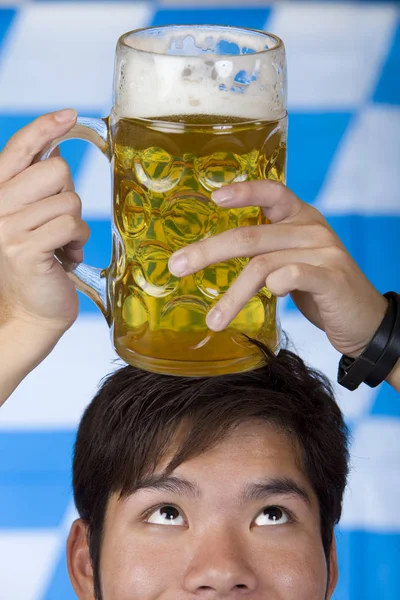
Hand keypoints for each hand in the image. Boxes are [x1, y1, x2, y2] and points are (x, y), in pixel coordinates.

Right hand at [0, 109, 88, 337]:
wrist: (31, 310)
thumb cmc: (39, 262)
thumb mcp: (34, 218)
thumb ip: (38, 185)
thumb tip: (56, 145)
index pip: (20, 149)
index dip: (45, 127)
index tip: (69, 114)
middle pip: (56, 170)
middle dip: (70, 195)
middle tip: (60, 222)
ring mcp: (7, 227)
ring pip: (69, 200)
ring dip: (77, 225)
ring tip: (63, 244)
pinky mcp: (25, 249)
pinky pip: (71, 225)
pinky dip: (78, 242)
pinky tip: (67, 257)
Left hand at [168, 180, 387, 358]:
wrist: (367, 320)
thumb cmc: (322, 290)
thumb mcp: (293, 261)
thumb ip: (266, 251)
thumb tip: (217, 253)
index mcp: (300, 218)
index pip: (272, 191)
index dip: (243, 191)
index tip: (214, 197)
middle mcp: (311, 228)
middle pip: (251, 236)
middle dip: (208, 252)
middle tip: (176, 267)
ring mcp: (324, 251)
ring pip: (263, 264)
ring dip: (233, 295)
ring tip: (213, 319)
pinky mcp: (333, 277)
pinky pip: (294, 275)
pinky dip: (276, 286)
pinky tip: (271, 297)